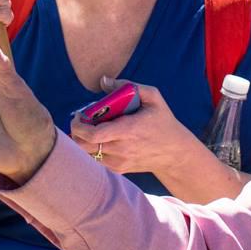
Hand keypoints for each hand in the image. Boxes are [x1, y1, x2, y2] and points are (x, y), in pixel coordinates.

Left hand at [68, 81, 197, 176]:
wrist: (174, 153)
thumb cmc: (163, 122)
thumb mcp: (153, 97)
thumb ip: (128, 86)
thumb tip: (103, 80)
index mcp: (128, 130)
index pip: (93, 134)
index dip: (79, 125)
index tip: (79, 114)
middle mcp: (121, 149)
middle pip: (83, 146)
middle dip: (76, 131)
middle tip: (81, 120)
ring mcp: (119, 161)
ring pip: (86, 154)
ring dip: (82, 140)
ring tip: (90, 128)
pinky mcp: (118, 169)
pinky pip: (95, 160)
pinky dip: (91, 149)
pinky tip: (100, 139)